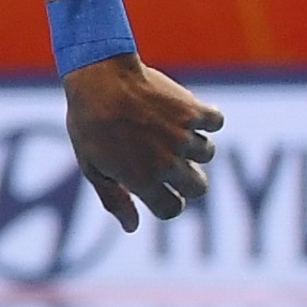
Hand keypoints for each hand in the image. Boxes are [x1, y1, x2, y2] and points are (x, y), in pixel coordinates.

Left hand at [64, 57, 220, 230]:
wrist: (100, 78)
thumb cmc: (89, 124)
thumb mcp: (92, 167)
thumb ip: (114, 200)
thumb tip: (133, 227)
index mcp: (143, 181)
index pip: (172, 209)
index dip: (169, 204)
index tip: (163, 191)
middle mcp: (167, 163)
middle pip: (199, 187)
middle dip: (188, 181)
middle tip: (172, 163)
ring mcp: (182, 136)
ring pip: (208, 153)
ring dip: (195, 147)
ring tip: (173, 133)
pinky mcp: (191, 110)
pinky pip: (216, 120)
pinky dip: (209, 118)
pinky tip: (190, 114)